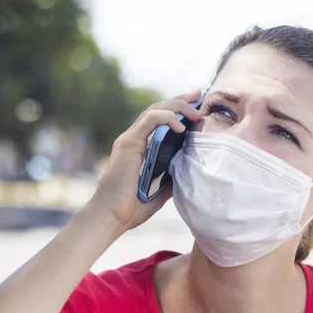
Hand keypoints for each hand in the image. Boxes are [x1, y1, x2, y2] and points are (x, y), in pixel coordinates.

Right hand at [87, 90, 202, 232]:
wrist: (112, 217)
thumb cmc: (133, 206)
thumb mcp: (163, 188)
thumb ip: (174, 174)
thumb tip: (192, 167)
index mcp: (142, 147)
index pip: (162, 120)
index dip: (179, 110)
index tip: (198, 106)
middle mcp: (135, 139)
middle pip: (160, 109)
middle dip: (181, 100)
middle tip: (200, 95)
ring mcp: (130, 139)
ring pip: (155, 110)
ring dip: (178, 107)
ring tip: (196, 112)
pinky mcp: (128, 143)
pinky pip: (149, 120)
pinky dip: (166, 118)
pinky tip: (181, 126)